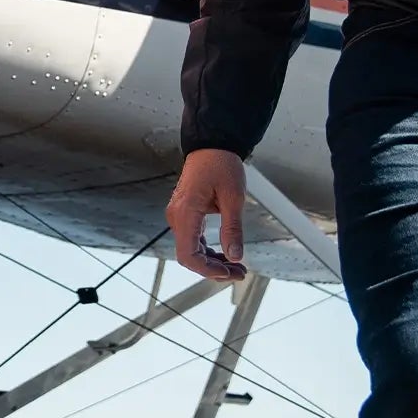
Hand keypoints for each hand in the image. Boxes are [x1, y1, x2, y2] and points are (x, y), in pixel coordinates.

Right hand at [165, 148, 247, 279]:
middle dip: (214, 269)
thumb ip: (232, 229)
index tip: (228, 273)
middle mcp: (177, 216)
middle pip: (189, 256)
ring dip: (212, 262)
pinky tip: (225, 255)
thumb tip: (235, 255)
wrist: (212, 145)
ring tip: (236, 267)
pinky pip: (193, 239)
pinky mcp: (185, 214)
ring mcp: (179, 215)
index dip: (207, 270)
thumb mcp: (233, 197)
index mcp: (186, 212)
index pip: (188, 254)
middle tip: (240, 273)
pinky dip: (208, 250)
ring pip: (191, 250)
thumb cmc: (221, 164)